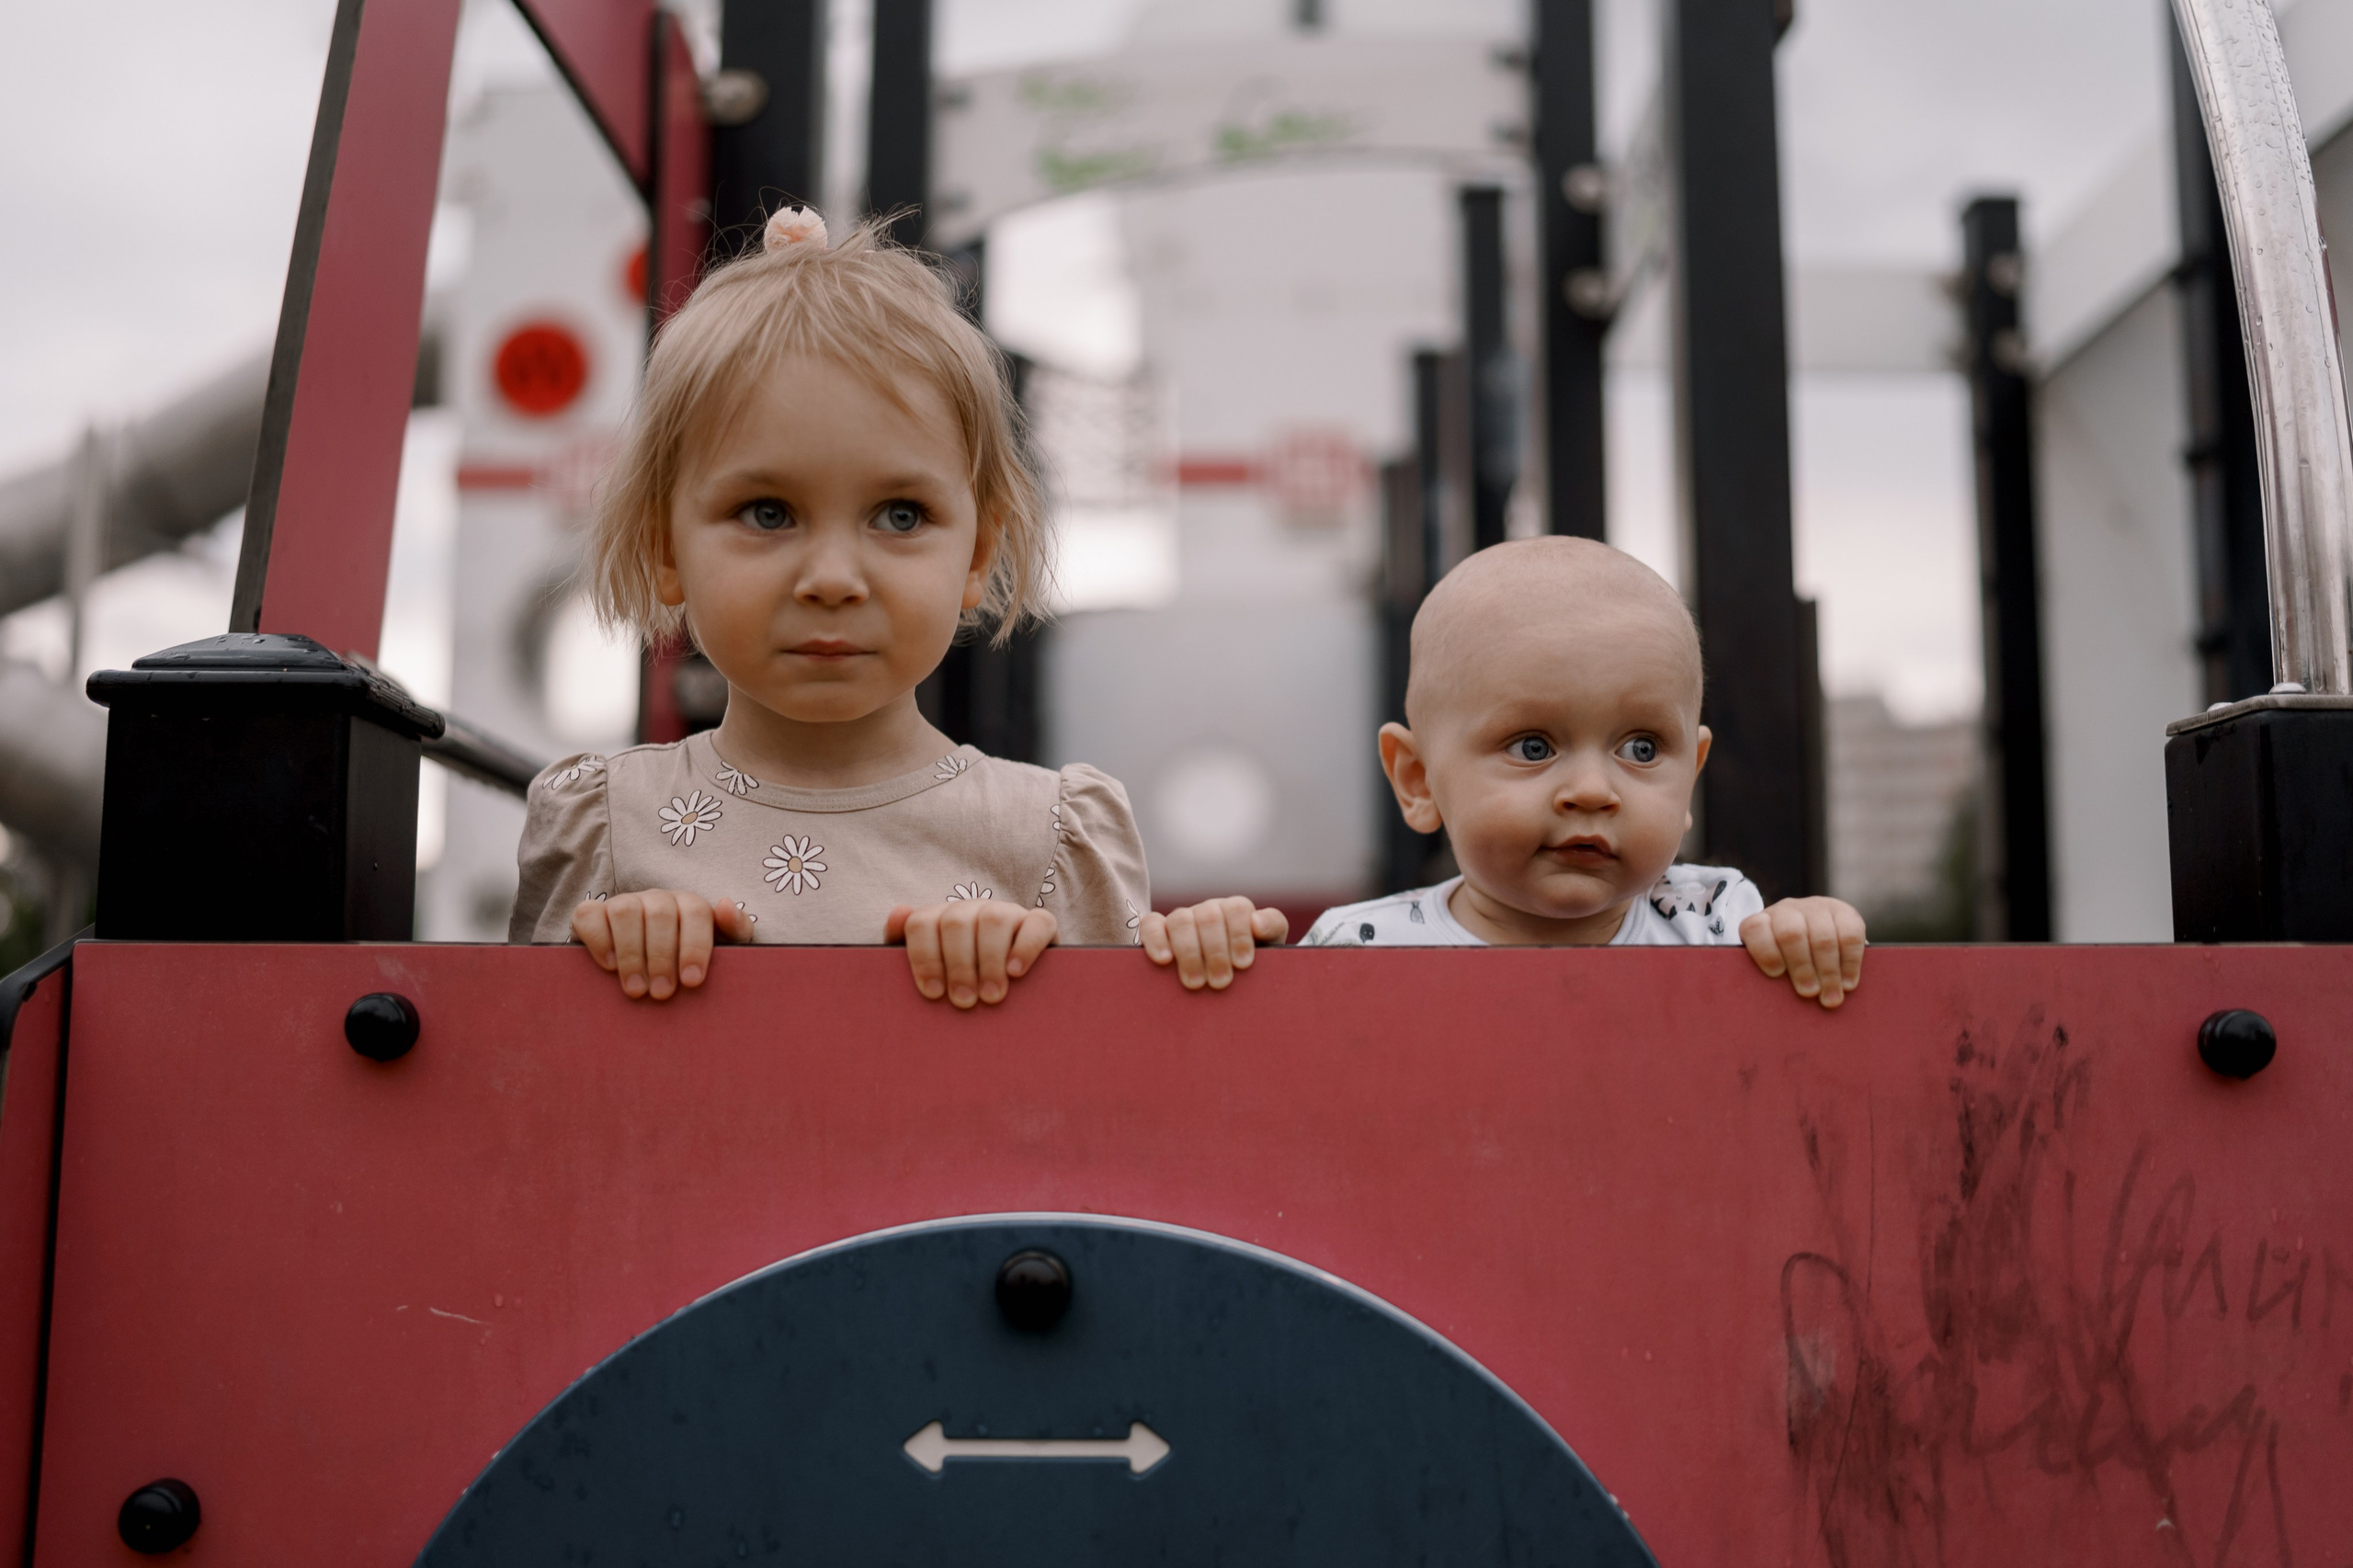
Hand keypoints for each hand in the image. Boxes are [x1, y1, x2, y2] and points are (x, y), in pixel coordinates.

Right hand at [573, 890, 754, 1000]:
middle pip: (660, 913)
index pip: (695, 911)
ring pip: (626, 911)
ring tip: (637, 989)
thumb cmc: (687, 964)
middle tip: (662, 993)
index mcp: (689, 905)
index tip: (692, 981)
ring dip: (632, 953)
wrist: (646, 974)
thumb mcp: (722, 950)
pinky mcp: (592, 914)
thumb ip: (735, 930)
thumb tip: (726, 905)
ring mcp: (623, 903)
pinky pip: (589, 915)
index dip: (694, 945)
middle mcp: (657, 899)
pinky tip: (610, 966)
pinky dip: (598, 940)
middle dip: (662, 956)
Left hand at [887, 900, 1057, 1008]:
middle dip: (958, 965)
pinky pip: (1038, 922)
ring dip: (989, 960)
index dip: (924, 957)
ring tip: (991, 996)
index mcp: (940, 918)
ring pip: (994, 919)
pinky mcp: (1041, 922)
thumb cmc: (962, 984)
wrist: (1014, 990)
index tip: (932, 993)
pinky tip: (1016, 973)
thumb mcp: (932, 970)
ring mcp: (1007, 912)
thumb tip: (898, 913)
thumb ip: (904, 944)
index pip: (922, 923)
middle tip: (963, 1001)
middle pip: (956, 922)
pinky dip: (1026, 947)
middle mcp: (972, 910)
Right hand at [1141, 897, 1288, 990]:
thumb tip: (1257, 922)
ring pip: (1181, 919)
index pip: (1237, 908)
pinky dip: (1156, 939)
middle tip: (1221, 983)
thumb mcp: (1270, 950)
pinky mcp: (1158, 930)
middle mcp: (1208, 910)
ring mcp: (1182, 919)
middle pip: (1209, 916)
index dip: (1240, 935)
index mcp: (1235, 911)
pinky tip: (1164, 960)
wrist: (1228, 985)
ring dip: (1189, 952)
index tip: (1243, 964)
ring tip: (1195, 983)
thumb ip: (1272, 929)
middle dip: (1216, 952)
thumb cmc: (1249, 969)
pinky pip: (1151, 924)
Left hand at [1739, 896, 1866, 1008]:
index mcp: (1762, 923)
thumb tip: (1776, 1010)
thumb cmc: (1788, 962)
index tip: (1776, 974)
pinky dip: (1850, 962)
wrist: (1815, 935)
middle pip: (1792, 934)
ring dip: (1828, 971)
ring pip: (1823, 937)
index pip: (1755, 929)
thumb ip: (1773, 979)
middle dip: (1802, 967)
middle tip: (1809, 993)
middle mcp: (1787, 911)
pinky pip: (1850, 935)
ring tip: (1831, 997)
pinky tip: (1847, 983)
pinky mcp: (1845, 912)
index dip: (1765, 951)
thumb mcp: (1775, 967)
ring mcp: (1816, 908)